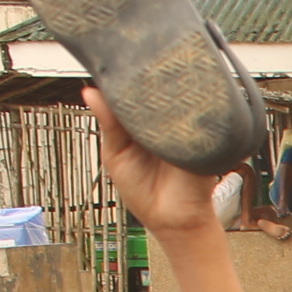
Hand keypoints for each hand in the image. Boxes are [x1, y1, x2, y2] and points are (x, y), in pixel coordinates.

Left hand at [86, 89, 218, 236]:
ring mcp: (183, 128)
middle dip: (141, 83)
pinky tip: (166, 112)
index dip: (123, 81)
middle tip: (126, 76)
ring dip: (161, 95)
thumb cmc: (145, 193)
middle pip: (153, 91)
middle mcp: (163, 123)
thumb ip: (107, 123)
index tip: (112, 70)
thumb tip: (90, 92)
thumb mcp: (115, 154)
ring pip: (173, 99)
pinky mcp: (201, 137)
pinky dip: (179, 111)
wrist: (174, 221)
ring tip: (144, 92)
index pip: (132, 93)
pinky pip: (192, 117)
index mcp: (141, 123)